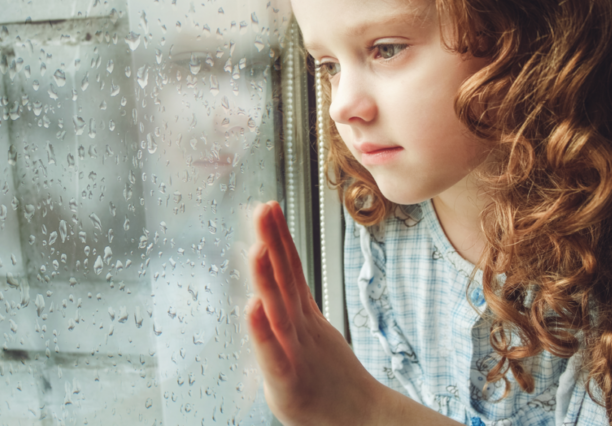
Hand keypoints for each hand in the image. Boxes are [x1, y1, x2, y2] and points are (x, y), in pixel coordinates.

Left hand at [246, 201, 381, 425]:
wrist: (360, 420)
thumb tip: (279, 286)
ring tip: (257, 246)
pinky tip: (252, 306)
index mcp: (303, 317)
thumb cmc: (331, 385)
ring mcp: (295, 352)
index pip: (290, 269)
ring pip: (279, 308)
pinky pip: (272, 351)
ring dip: (267, 276)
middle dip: (273, 242)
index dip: (280, 238)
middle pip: (285, 279)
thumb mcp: (312, 338)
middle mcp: (299, 328)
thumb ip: (296, 310)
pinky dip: (261, 329)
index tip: (270, 207)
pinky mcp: (287, 380)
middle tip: (264, 208)